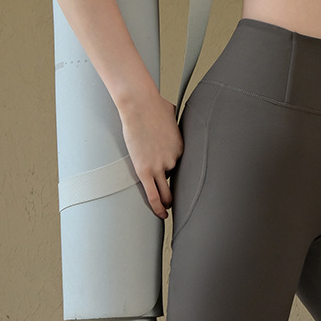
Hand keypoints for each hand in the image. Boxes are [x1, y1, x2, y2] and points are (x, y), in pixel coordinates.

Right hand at [118, 90, 183, 219]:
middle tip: (175, 200)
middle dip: (176, 192)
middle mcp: (173, 161)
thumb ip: (171, 120)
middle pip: (176, 182)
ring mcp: (159, 167)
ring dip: (167, 202)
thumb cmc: (153, 104)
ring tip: (167, 209)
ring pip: (167, 193)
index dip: (173, 173)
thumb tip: (168, 112)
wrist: (140, 104)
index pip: (179, 168)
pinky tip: (162, 215)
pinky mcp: (145, 170)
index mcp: (180, 149)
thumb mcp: (170, 113)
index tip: (173, 179)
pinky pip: (153, 195)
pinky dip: (158, 208)